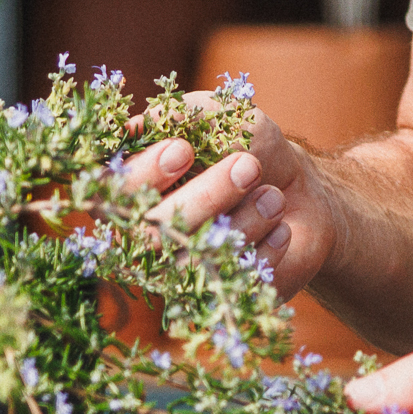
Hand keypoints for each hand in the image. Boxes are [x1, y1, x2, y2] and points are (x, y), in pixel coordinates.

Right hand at [125, 110, 336, 300]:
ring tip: (274, 196)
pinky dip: (263, 252)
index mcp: (136, 193)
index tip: (184, 149)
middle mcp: (147, 239)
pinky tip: (281, 229)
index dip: (143, 174)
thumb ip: (185, 114)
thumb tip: (137, 125)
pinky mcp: (220, 300)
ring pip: (192, 262)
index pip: (111, 194)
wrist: (302, 192)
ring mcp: (181, 274)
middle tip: (248, 165)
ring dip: (242, 222)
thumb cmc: (250, 148)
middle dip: (204, 196)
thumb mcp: (227, 117)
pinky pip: (232, 284)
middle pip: (151, 233)